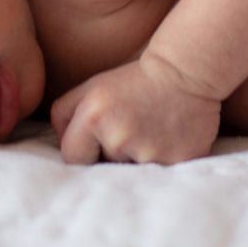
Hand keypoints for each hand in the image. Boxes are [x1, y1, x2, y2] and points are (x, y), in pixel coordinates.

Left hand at [49, 53, 222, 166]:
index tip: (101, 136)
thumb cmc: (133, 81)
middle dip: (111, 156)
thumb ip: (64, 117)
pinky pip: (160, 176)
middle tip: (131, 130)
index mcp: (93, 117)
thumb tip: (62, 148)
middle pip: (103, 169)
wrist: (186, 71)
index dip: (84, 149)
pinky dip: (162, 162)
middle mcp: (119, 137)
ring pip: (131, 174)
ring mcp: (150, 152)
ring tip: (152, 133)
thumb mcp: (90, 89)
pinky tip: (169, 140)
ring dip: (138, 160)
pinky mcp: (179, 161)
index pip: (73, 158)